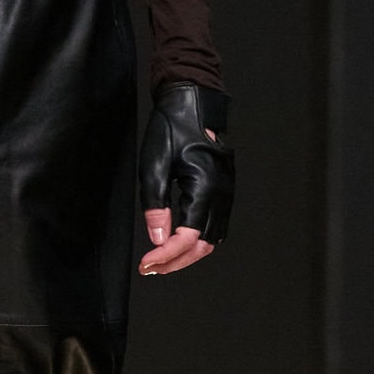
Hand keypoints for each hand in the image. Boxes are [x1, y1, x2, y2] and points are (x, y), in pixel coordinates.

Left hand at [137, 80, 233, 277]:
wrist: (192, 105)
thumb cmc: (171, 130)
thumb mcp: (154, 166)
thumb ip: (155, 206)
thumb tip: (158, 239)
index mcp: (204, 188)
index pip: (187, 238)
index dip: (166, 256)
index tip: (146, 263)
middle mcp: (221, 194)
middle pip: (204, 246)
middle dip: (177, 262)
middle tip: (151, 268)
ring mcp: (226, 193)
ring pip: (212, 239)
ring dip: (188, 254)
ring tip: (162, 260)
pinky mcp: (224, 191)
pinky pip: (216, 225)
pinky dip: (199, 241)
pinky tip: (180, 242)